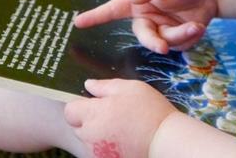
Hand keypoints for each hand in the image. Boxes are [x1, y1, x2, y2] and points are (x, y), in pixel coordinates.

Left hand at [64, 79, 178, 157]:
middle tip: (111, 114)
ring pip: (89, 141)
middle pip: (78, 127)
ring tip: (120, 128)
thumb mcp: (129, 88)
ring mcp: (98, 152)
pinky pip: (100, 151)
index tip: (95, 104)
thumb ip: (105, 86)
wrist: (166, 140)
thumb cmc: (149, 110)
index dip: (80, 106)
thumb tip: (89, 85)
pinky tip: (124, 140)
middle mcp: (90, 135)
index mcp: (92, 114)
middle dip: (88, 120)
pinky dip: (107, 146)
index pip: (69, 110)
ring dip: (97, 134)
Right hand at [75, 0, 217, 53]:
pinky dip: (190, 38)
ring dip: (180, 36)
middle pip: (143, 36)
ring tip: (196, 25)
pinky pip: (178, 46)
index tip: (78, 22)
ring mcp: (161, 29)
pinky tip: (199, 26)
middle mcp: (147, 17)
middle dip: (153, 42)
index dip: (96, 16)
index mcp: (138, 2)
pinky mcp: (176, 38)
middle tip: (162, 47)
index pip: (113, 10)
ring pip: (164, 43)